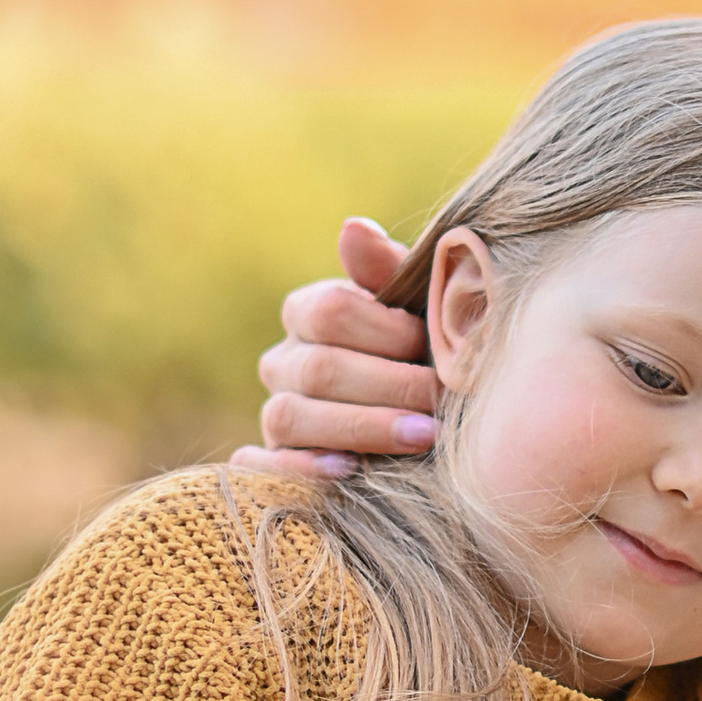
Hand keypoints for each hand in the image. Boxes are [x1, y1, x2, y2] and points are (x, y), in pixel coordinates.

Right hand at [234, 217, 440, 475]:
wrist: (431, 420)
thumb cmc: (427, 353)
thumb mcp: (419, 309)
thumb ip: (389, 270)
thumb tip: (353, 228)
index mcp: (309, 312)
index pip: (330, 312)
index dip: (385, 331)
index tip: (431, 346)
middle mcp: (282, 362)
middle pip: (318, 369)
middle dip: (388, 385)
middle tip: (441, 401)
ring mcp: (274, 415)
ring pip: (290, 418)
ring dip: (361, 428)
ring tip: (422, 437)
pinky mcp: (273, 465)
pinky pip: (261, 468)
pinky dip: (299, 470)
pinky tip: (349, 472)